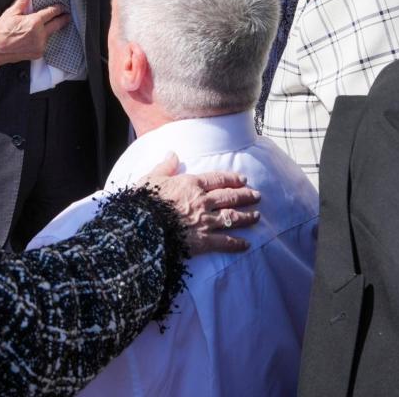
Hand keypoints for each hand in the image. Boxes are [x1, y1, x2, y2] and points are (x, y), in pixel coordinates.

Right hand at [0, 0, 69, 66]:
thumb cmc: (1, 31)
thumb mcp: (12, 12)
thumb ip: (23, 0)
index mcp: (34, 22)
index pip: (51, 13)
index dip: (58, 8)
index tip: (61, 7)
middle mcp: (40, 35)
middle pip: (57, 24)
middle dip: (63, 19)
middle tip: (67, 15)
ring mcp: (40, 46)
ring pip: (51, 35)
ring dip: (51, 30)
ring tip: (49, 25)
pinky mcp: (38, 53)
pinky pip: (45, 44)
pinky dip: (44, 39)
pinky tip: (39, 36)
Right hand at [141, 152, 259, 254]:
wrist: (140, 227)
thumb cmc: (143, 202)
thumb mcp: (151, 179)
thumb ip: (165, 167)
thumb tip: (172, 153)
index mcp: (191, 184)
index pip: (217, 179)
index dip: (232, 178)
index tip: (243, 179)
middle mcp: (202, 201)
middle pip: (230, 197)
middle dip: (245, 196)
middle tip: (257, 195)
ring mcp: (205, 221)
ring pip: (232, 217)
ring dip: (246, 216)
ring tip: (257, 216)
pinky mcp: (204, 241)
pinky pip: (225, 242)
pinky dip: (237, 243)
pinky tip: (246, 244)